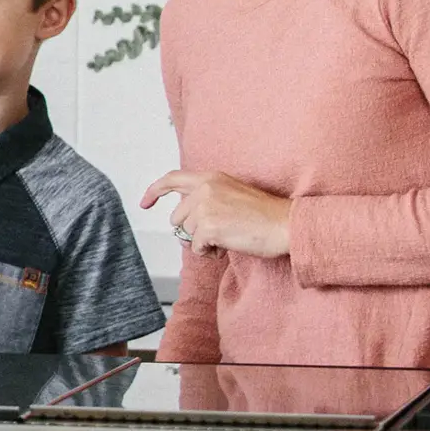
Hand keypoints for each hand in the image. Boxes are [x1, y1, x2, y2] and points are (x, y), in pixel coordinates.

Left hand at [140, 170, 292, 258]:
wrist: (285, 224)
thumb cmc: (263, 214)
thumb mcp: (230, 193)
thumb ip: (205, 198)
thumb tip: (181, 219)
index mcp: (210, 178)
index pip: (171, 179)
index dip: (154, 191)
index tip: (144, 203)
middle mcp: (204, 188)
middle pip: (177, 218)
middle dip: (191, 230)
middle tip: (216, 234)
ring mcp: (205, 207)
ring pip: (186, 234)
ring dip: (202, 242)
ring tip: (226, 238)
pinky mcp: (208, 226)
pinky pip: (196, 247)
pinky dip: (208, 252)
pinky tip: (226, 246)